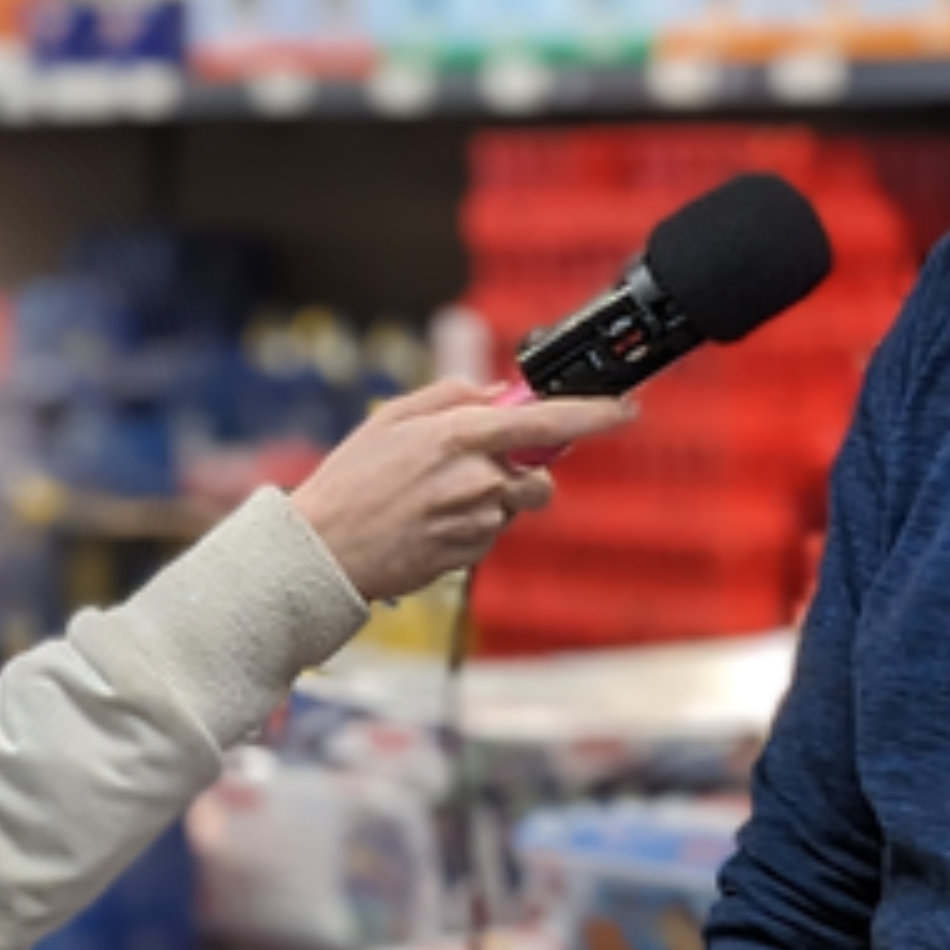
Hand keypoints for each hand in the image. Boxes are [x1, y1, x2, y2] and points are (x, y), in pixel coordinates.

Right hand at [293, 380, 637, 600]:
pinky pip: (491, 533)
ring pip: (513, 504)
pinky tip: (429, 524)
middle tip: (472, 468)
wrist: (324, 550)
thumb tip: (497, 394)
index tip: (626, 410)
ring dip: (490, 498)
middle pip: (538, 474)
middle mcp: (477, 479)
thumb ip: (452, 397)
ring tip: (433, 500)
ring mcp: (478, 521)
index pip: (546, 422)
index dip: (594, 415)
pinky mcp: (472, 554)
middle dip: (521, 469)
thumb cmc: (352, 480)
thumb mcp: (392, 417)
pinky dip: (471, 526)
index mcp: (459, 436)